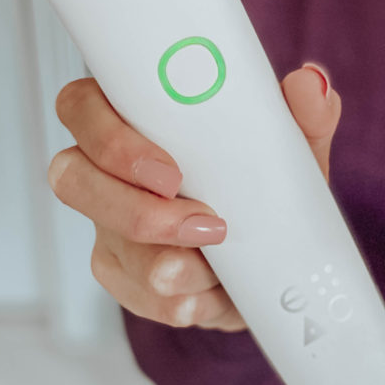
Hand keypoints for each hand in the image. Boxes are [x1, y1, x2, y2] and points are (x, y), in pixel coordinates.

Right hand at [48, 65, 340, 330]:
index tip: (170, 170)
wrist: (279, 243)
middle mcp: (108, 166)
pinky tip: (210, 295)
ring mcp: (109, 222)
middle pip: (72, 178)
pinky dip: (176, 300)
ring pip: (105, 243)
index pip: (82, 106)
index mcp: (134, 114)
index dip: (108, 137)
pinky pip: (131, 293)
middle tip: (202, 224)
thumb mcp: (294, 143)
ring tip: (213, 269)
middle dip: (134, 209)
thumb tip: (311, 84)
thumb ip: (305, 112)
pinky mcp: (123, 271)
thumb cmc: (268, 174)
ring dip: (162, 264)